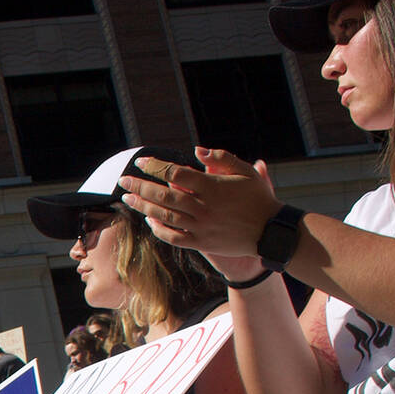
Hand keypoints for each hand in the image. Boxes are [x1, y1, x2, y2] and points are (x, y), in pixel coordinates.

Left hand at [120, 149, 281, 264]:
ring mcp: (201, 227)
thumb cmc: (259, 198)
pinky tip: (150, 219)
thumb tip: (196, 151)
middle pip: (164, 195)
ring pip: (165, 216)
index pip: (175, 174)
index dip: (155, 166)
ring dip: (144, 207)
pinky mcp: (201, 243)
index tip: (141, 162)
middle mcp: (203, 208)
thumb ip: (220, 158)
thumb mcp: (244, 172)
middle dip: (140, 187)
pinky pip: (174, 237)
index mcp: (212, 187)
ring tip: (128, 199)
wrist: (271, 231)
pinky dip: (159, 229)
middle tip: (123, 181)